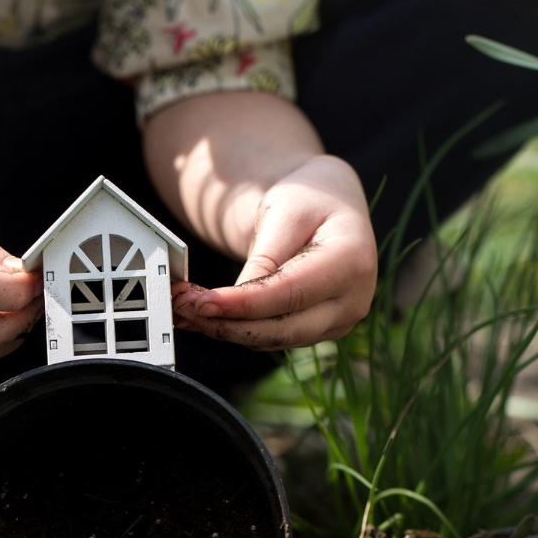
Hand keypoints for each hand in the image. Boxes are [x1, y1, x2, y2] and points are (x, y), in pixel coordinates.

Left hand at [170, 155, 375, 349]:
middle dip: (229, 324)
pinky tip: (208, 315)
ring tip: (186, 309)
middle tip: (182, 309)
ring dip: (228, 329)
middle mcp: (354, 298)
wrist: (330, 203)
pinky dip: (240, 328)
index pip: (290, 293)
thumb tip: (233, 303)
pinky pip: (277, 336)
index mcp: (352, 260)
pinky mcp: (322, 329)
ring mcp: (340, 320)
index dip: (243, 304)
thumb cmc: (308, 198)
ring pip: (277, 339)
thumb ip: (264, 258)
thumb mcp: (283, 212)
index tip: (203, 303)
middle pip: (284, 328)